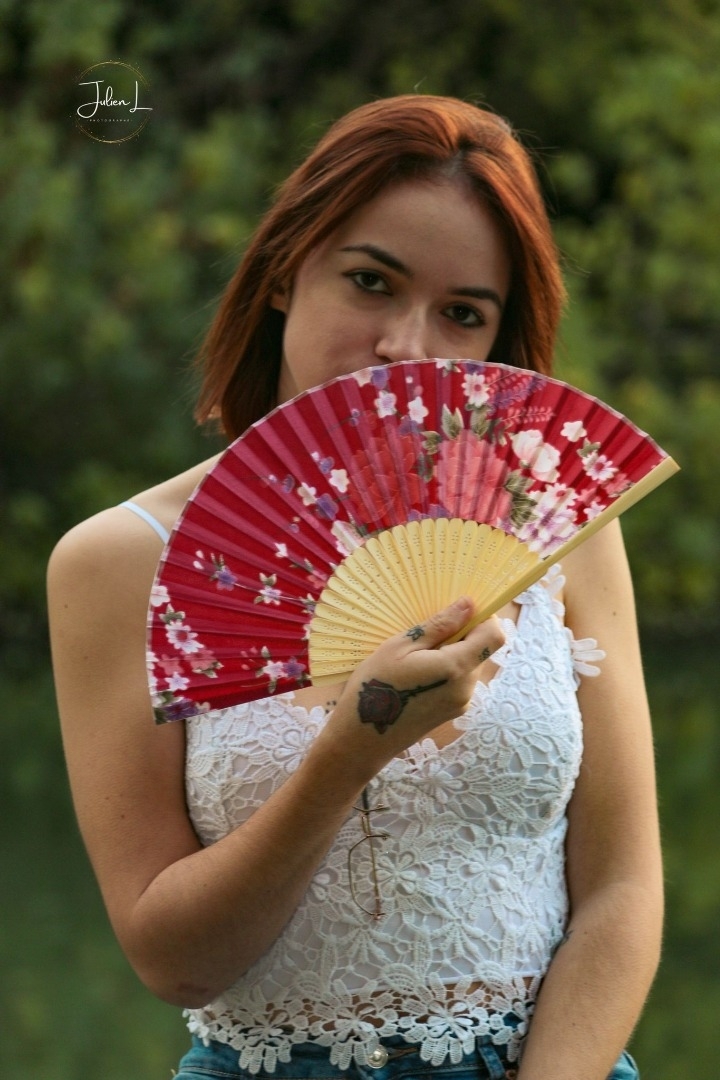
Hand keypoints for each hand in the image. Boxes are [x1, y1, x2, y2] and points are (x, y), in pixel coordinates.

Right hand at [324, 597, 503, 775]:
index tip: (459, 612)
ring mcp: (460, 703)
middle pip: (481, 650)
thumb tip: (469, 605)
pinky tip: (416, 674)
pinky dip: (445, 670)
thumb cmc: (375, 687)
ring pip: (468, 664)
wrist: (363, 739)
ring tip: (414, 656)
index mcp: (457, 668)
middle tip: (425, 634)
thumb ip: (439, 626)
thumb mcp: (400, 647)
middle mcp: (467, 687)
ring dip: (451, 653)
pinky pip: (458, 681)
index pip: (494, 636)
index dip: (484, 619)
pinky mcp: (452, 712)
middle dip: (461, 635)